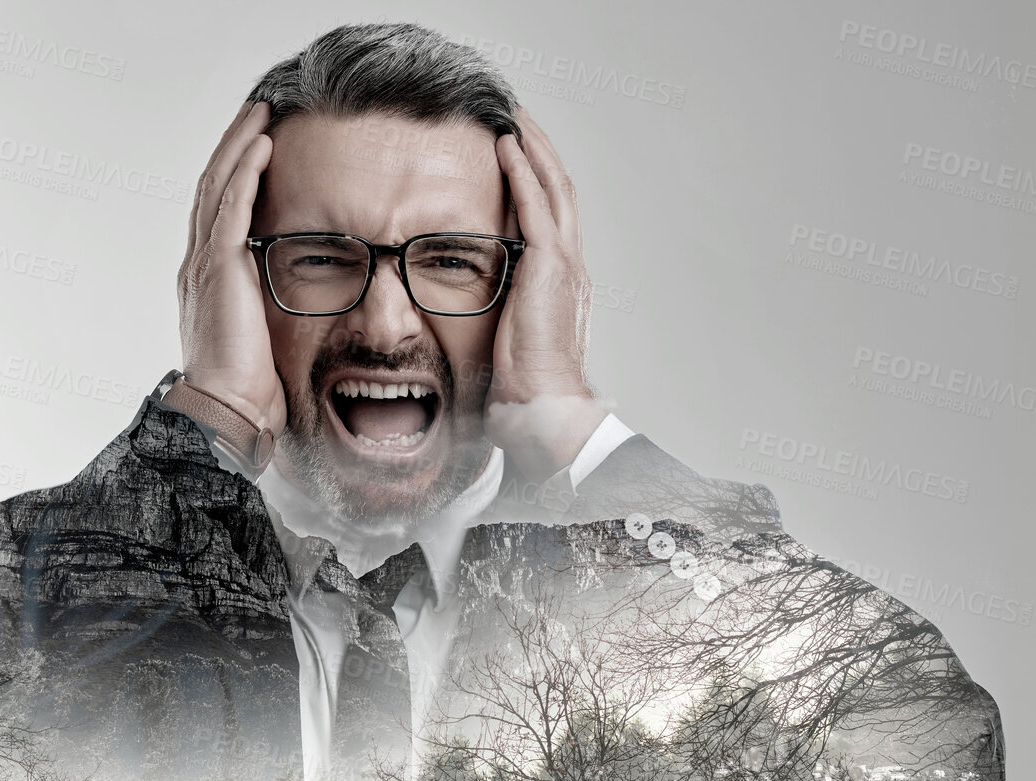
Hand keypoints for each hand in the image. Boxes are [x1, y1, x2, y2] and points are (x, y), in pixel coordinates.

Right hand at [176, 99, 286, 440]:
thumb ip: (271, 307)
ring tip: (260, 112)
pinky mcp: (218, 269)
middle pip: (213, 186)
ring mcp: (204, 264)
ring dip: (240, 145)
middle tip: (257, 110)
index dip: (235, 173)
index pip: (218, 210)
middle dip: (234, 145)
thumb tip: (302, 300)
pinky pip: (231, 207)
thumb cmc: (248, 388)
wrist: (225, 410)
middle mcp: (199, 264)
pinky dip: (245, 172)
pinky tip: (261, 145)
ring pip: (219, 186)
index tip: (256, 144)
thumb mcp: (263, 336)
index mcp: (207, 279)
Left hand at [484, 107, 608, 481]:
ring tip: (513, 116)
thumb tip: (465, 317)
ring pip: (553, 188)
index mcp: (561, 284)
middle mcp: (570, 267)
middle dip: (540, 152)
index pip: (551, 218)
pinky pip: (535, 206)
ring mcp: (564, 264)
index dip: (536, 183)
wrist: (543, 409)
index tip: (515, 155)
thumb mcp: (505, 343)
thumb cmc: (521, 391)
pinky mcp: (551, 267)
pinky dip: (523, 172)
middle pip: (559, 192)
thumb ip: (496, 317)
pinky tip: (506, 147)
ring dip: (533, 148)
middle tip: (518, 118)